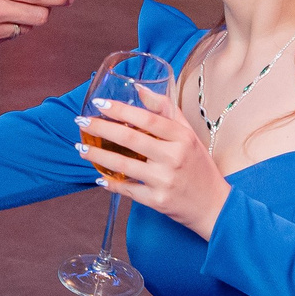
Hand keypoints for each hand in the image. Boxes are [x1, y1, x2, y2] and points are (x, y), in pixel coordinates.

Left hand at [75, 89, 228, 237]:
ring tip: (81, 148)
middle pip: (131, 140)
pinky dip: (111, 183)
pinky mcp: (158, 201)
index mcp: (182, 138)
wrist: (213, 206)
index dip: (121, 110)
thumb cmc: (198, 166)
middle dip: (102, 129)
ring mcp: (165, 181)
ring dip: (99, 155)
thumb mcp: (189, 135)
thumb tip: (139, 89)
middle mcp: (174, 158)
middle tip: (82, 121)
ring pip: (124, 166)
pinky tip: (99, 176)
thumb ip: (166, 111)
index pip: (148, 119)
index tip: (100, 103)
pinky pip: (128, 190)